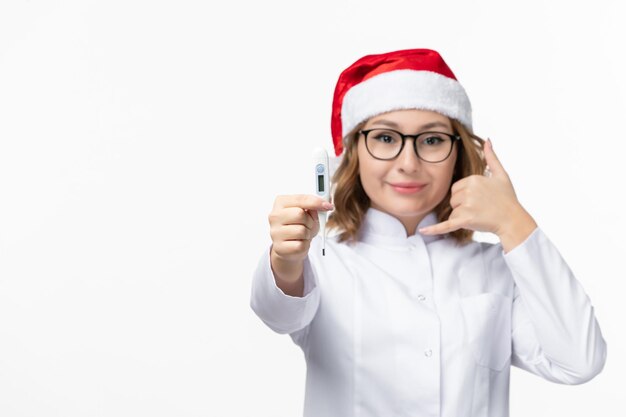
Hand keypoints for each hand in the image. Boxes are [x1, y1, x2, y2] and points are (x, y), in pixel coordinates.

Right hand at [269, 195, 333, 263]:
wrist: (289, 246)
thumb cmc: (299, 226)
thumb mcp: (308, 213)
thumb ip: (313, 207)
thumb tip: (323, 206)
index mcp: (281, 202)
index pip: (300, 199)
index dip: (316, 202)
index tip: (328, 206)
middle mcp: (274, 216)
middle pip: (299, 214)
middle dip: (310, 221)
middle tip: (309, 224)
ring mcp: (275, 232)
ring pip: (301, 231)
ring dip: (307, 234)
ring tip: (303, 235)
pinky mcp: (279, 247)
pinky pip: (300, 245)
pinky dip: (305, 245)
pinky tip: (299, 243)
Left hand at [419, 139, 536, 251]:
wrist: (513, 220)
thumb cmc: (507, 198)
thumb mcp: (501, 174)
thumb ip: (492, 157)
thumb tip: (488, 140)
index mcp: (473, 179)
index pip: (456, 188)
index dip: (465, 196)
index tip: (480, 199)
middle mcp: (469, 190)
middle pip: (453, 200)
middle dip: (462, 206)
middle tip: (481, 208)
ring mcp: (467, 205)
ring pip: (452, 212)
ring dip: (462, 217)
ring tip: (479, 216)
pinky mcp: (465, 219)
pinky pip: (445, 224)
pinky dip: (435, 229)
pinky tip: (423, 230)